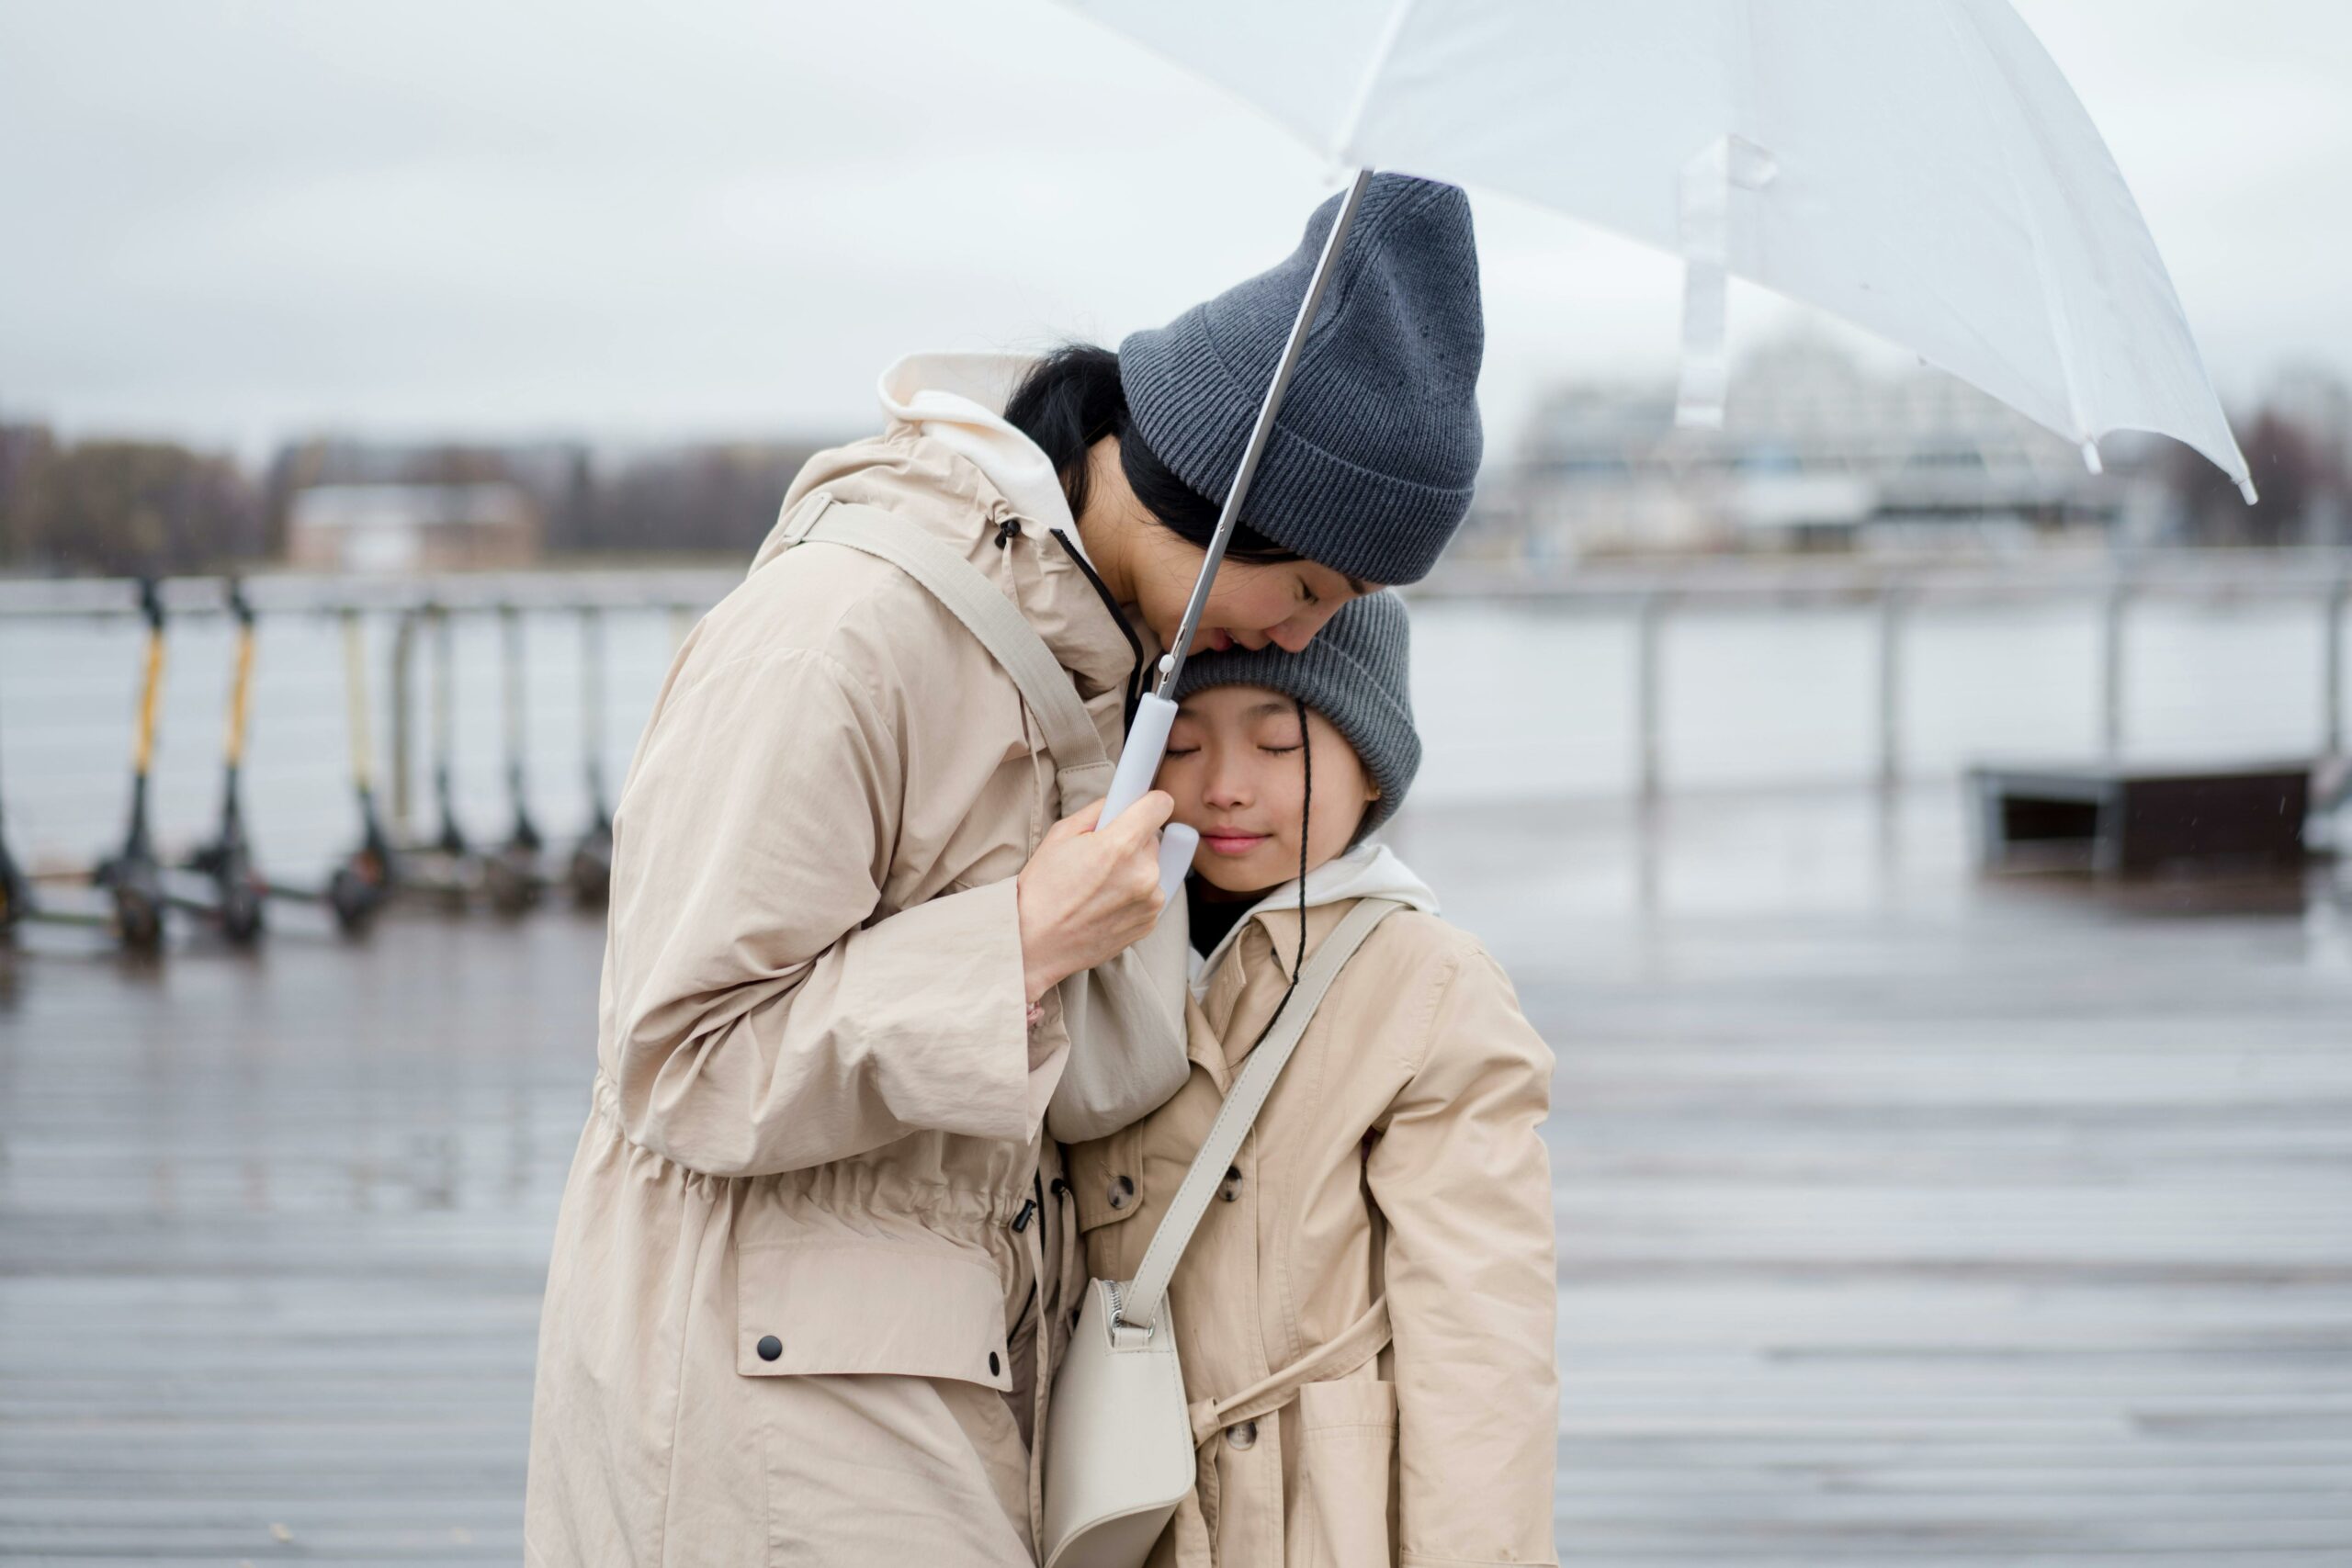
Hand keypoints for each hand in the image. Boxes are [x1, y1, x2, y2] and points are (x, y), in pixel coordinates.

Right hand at [1016, 792, 1173, 1003]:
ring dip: (1134, 872)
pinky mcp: (1149, 923)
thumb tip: (1119, 802)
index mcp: (1120, 846)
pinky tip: (1104, 905)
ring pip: (1151, 869)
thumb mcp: (1060, 835)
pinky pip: (1149, 896)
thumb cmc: (1042, 889)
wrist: (1034, 942)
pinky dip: (1133, 896)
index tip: (1141, 809)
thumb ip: (1097, 811)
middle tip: (1100, 858)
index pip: (1161, 805)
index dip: (1149, 803)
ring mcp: (1149, 902)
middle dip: (1132, 842)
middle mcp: (1144, 873)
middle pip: (1153, 840)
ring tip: (1098, 887)